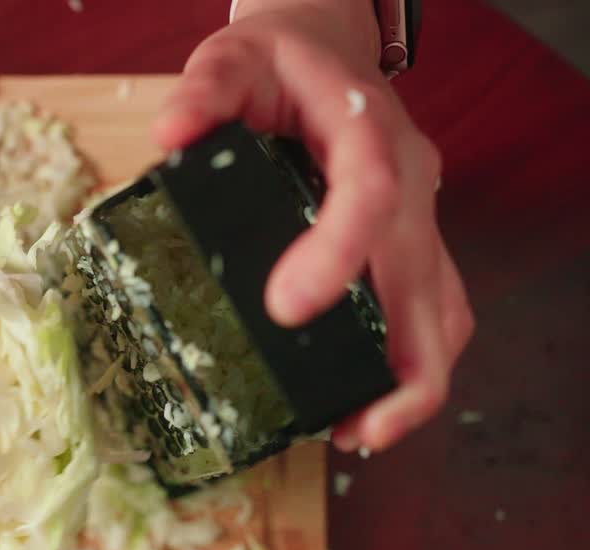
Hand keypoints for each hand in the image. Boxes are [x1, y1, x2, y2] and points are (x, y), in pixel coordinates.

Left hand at [153, 1, 473, 451]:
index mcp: (367, 132)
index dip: (340, 253)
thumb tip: (171, 133)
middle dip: (404, 363)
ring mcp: (415, 219)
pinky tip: (363, 403)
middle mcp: (407, 183)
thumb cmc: (278, 63)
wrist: (325, 53)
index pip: (372, 192)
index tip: (286, 308)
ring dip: (414, 379)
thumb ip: (205, 90)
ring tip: (359, 433)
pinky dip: (405, 363)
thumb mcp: (234, 58)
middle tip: (358, 428)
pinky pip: (426, 311)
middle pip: (430, 279)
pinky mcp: (405, 247)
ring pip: (443, 308)